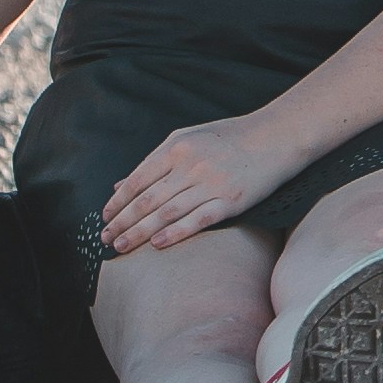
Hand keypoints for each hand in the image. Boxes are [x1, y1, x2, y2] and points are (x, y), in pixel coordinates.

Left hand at [98, 121, 285, 255]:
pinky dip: (176, 233)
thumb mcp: (189, 139)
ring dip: (140, 232)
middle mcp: (191, 164)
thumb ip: (155, 161)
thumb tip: (121, 185)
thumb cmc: (231, 137)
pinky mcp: (230, 200)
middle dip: (123, 221)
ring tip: (122, 247)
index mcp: (178, 147)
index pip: (138, 179)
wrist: (277, 134)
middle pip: (148, 199)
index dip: (118, 202)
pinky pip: (198, 220)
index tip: (104, 219)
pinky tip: (158, 244)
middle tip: (106, 240)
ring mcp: (211, 182)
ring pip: (167, 213)